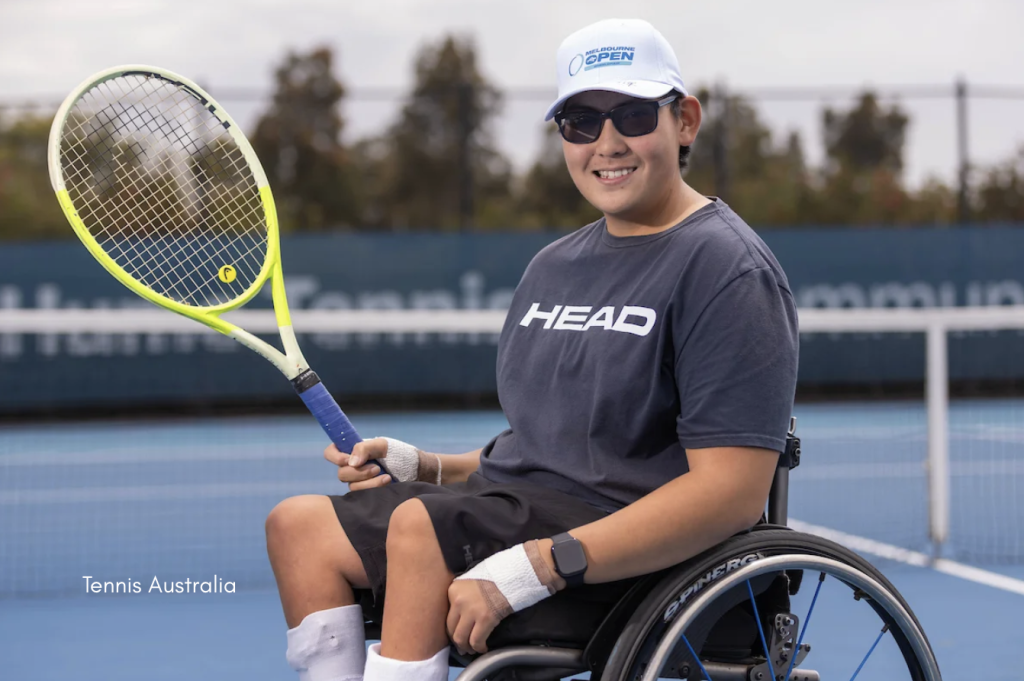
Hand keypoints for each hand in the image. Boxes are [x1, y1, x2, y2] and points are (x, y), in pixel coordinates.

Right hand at [324, 439, 391, 490]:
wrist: (413, 469)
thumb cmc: (397, 453)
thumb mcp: (382, 445)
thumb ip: (364, 448)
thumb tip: (351, 463)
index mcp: (352, 451)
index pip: (330, 453)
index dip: (336, 457)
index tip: (349, 460)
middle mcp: (352, 467)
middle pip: (341, 474)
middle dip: (359, 472)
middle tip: (377, 468)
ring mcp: (359, 481)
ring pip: (352, 486)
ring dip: (370, 481)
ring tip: (386, 476)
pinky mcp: (367, 493)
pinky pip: (362, 495)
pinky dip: (375, 488)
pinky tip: (387, 482)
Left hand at [447, 540, 564, 654]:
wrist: (513, 573)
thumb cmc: (496, 575)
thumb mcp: (473, 579)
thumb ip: (464, 593)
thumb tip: (463, 610)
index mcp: (454, 589)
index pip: (447, 614)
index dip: (453, 627)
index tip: (458, 632)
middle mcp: (458, 600)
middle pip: (451, 628)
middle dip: (457, 640)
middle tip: (463, 646)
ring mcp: (471, 610)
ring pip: (461, 638)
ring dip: (467, 647)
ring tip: (472, 649)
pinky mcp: (484, 619)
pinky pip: (476, 640)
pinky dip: (479, 647)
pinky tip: (483, 648)